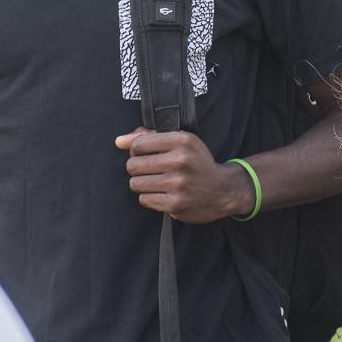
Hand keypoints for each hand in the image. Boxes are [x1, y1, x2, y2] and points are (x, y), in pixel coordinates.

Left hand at [114, 127, 254, 223]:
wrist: (223, 190)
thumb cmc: (196, 162)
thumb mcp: (180, 141)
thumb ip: (148, 137)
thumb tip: (118, 141)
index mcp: (181, 140)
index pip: (138, 144)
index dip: (135, 151)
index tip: (144, 154)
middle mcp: (180, 160)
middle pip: (133, 165)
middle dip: (136, 168)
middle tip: (149, 170)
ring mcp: (178, 184)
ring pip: (136, 184)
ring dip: (142, 184)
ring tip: (155, 182)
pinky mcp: (175, 204)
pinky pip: (144, 199)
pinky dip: (149, 197)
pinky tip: (162, 193)